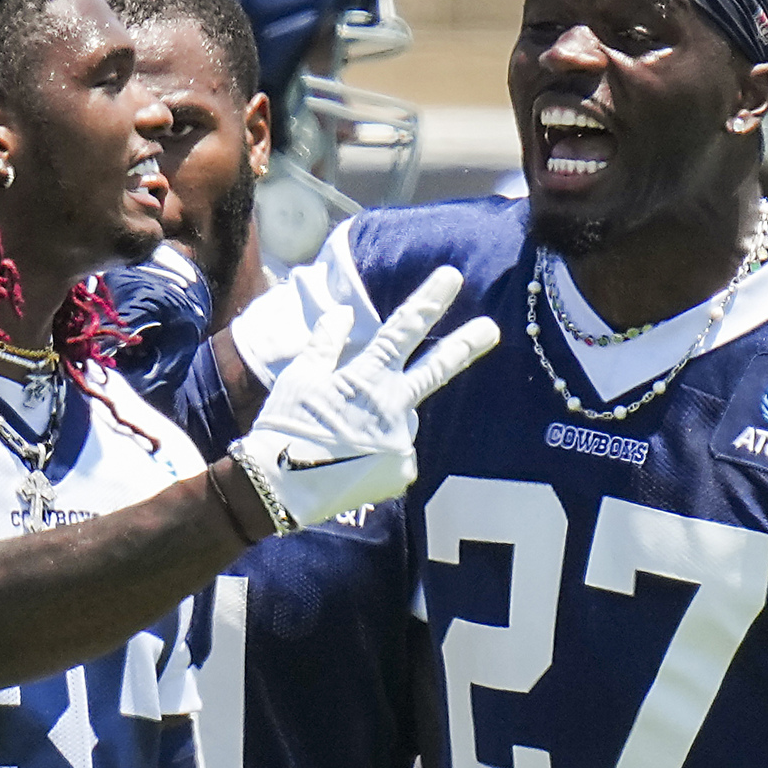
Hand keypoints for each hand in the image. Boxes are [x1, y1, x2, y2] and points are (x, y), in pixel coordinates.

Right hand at [232, 265, 500, 531]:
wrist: (277, 491)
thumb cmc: (283, 430)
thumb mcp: (299, 379)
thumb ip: (327, 345)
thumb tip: (343, 312)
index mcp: (366, 377)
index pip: (403, 330)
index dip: (429, 300)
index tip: (452, 276)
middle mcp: (392, 405)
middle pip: (436, 368)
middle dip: (466, 345)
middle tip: (491, 328)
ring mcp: (401, 440)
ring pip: (402, 419)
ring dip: (385, 421)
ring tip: (344, 443)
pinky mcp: (402, 472)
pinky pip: (396, 455)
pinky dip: (379, 455)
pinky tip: (351, 466)